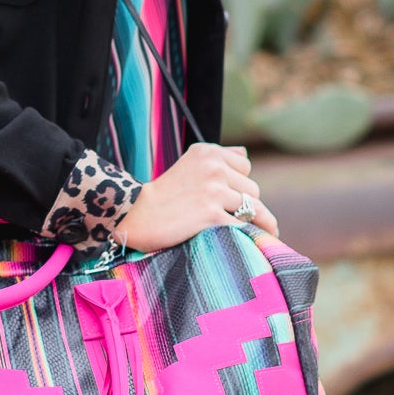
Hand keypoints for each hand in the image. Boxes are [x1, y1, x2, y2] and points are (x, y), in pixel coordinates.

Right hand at [119, 143, 278, 251]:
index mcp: (208, 152)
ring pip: (253, 208)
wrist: (140, 218)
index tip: (227, 196)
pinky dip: (246, 236)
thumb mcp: (190, 163)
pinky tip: (244, 242)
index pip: (245, 168)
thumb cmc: (166, 194)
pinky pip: (243, 226)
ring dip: (253, 222)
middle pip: (252, 189)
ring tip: (251, 233)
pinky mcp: (212, 214)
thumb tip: (245, 153)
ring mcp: (213, 190)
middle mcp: (213, 167)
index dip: (238, 184)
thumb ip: (219, 156)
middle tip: (230, 218)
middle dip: (244, 204)